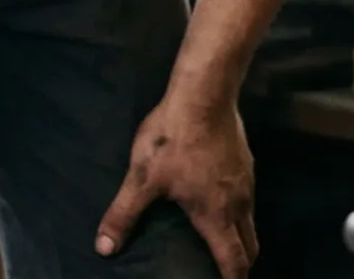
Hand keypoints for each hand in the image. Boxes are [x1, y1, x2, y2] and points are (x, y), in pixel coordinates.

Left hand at [97, 93, 257, 277]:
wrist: (204, 93)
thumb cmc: (173, 139)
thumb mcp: (142, 178)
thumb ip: (124, 215)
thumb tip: (104, 249)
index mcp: (216, 215)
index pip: (234, 260)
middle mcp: (239, 202)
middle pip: (250, 245)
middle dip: (241, 263)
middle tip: (225, 272)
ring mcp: (247, 181)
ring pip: (250, 220)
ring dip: (240, 237)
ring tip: (220, 242)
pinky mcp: (246, 162)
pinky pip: (248, 198)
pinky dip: (238, 212)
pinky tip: (218, 202)